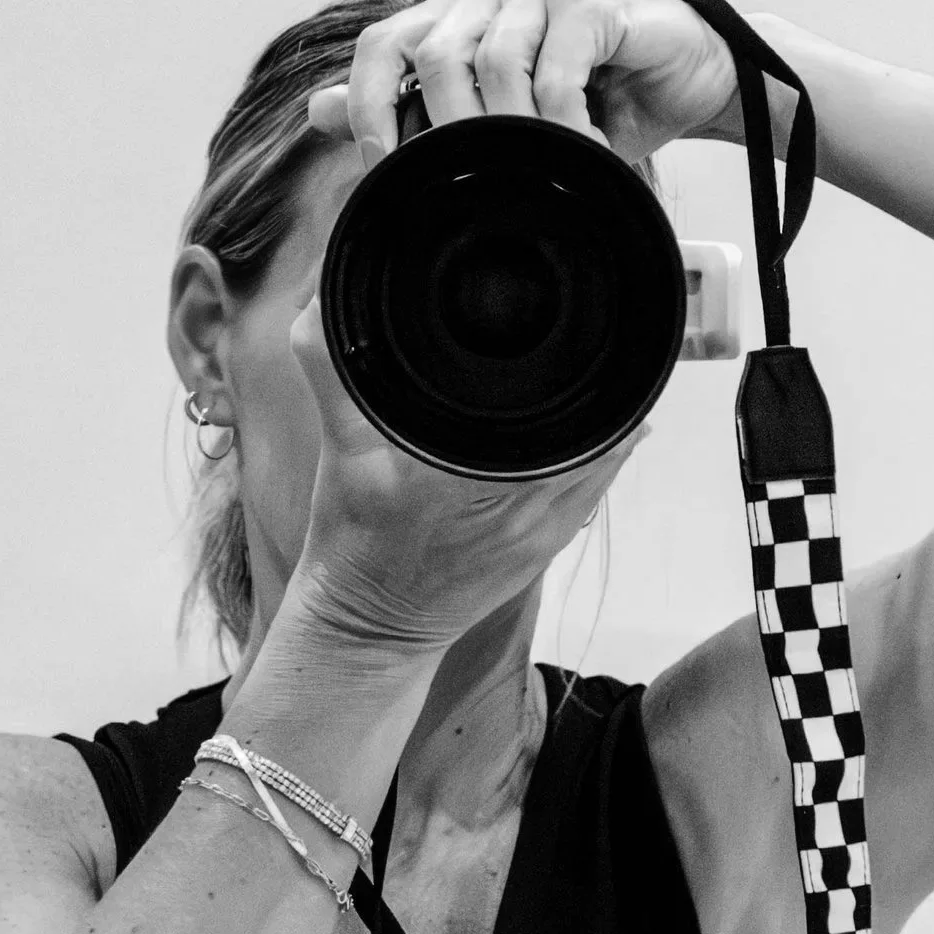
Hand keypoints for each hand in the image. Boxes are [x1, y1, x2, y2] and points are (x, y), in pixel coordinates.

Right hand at [283, 290, 642, 652]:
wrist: (366, 631)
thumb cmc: (349, 540)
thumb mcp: (337, 450)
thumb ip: (330, 370)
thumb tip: (318, 303)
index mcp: (458, 475)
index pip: (544, 404)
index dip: (565, 357)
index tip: (570, 315)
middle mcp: (512, 503)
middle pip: (587, 418)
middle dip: (590, 372)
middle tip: (592, 325)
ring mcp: (539, 530)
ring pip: (604, 449)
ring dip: (607, 408)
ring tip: (608, 360)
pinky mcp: (548, 547)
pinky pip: (599, 485)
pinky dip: (608, 446)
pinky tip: (616, 414)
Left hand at [313, 0, 754, 169]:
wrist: (692, 81)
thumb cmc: (599, 100)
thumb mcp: (502, 118)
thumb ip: (416, 107)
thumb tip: (318, 108)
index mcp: (463, 3)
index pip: (386, 41)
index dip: (371, 103)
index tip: (381, 165)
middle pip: (433, 52)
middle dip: (445, 129)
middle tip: (469, 183)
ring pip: (491, 59)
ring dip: (509, 131)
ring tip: (536, 173)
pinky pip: (555, 66)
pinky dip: (560, 122)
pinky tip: (578, 151)